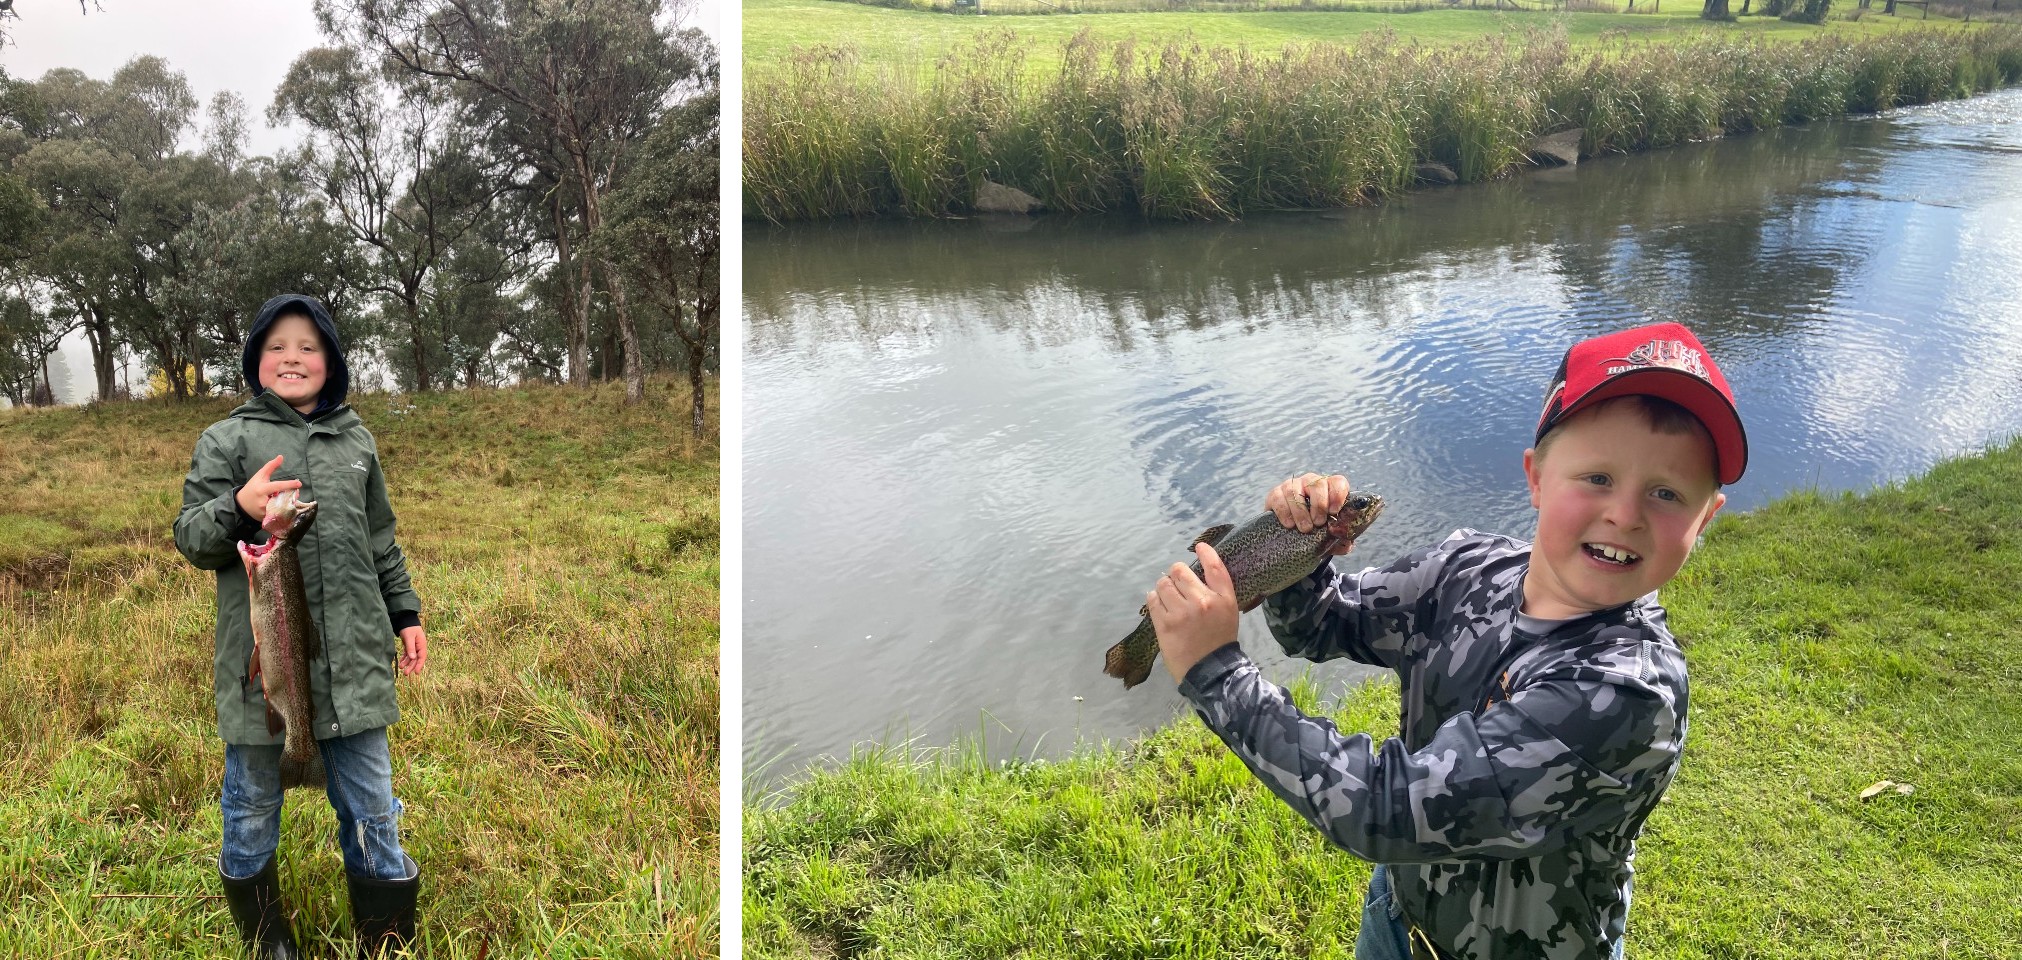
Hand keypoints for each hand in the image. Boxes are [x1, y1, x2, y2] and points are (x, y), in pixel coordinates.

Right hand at [235, 455, 302, 520]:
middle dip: (291, 495)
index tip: (299, 483)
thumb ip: (270, 466)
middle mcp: (263, 501)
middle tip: (296, 492)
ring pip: (282, 507)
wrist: (241, 504)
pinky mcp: (266, 518)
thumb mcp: (259, 476)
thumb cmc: (252, 488)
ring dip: (289, 503)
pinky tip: (285, 506)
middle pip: (282, 498)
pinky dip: (284, 510)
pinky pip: (279, 514)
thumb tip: (281, 457)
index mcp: (262, 489)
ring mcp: (265, 511)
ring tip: (290, 498)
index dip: (289, 485)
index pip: (277, 486)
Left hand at [398, 625, 427, 675]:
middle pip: (416, 659)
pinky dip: (405, 658)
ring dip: (407, 663)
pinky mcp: (409, 646)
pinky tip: (401, 663)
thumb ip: (411, 648)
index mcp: (422, 645)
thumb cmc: (409, 628)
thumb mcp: (409, 638)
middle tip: (406, 673)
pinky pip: (408, 654)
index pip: (422, 657)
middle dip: (411, 666)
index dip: (419, 665)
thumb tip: (413, 658)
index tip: (416, 673)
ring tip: (401, 668)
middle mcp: (419, 647)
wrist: (406, 621)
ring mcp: (414, 646)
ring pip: (412, 657)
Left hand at [1148, 542, 1240, 684]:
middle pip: (1180, 571)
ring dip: (1163, 587)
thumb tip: (1198, 570)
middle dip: (1176, 574)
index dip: (1206, 552)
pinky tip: (1160, 605)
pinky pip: (1152, 599)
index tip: (1199, 547)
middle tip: (1177, 584)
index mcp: (1223, 599)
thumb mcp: (1229, 613)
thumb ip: (1217, 591)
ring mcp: (1182, 612)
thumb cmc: (1219, 640)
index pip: (1215, 567)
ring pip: (1163, 584)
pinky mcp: (1165, 624)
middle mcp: (1203, 602)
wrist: (1210, 671)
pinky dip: (1154, 599)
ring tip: (1168, 598)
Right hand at [1265, 473, 1356, 555]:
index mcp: (1329, 489)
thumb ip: (1340, 539)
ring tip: (1305, 528)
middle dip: (1319, 505)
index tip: (1334, 512)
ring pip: (1296, 491)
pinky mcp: (1276, 493)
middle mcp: (1311, 483)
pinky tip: (1289, 524)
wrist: (1292, 534)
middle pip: (1318, 484)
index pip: (1338, 483)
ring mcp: (1293, 485)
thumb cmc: (1316, 530)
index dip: (1337, 495)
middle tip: (1319, 523)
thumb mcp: (1330, 535)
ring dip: (1301, 512)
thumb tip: (1346, 544)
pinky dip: (1285, 512)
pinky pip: (1279, 498)